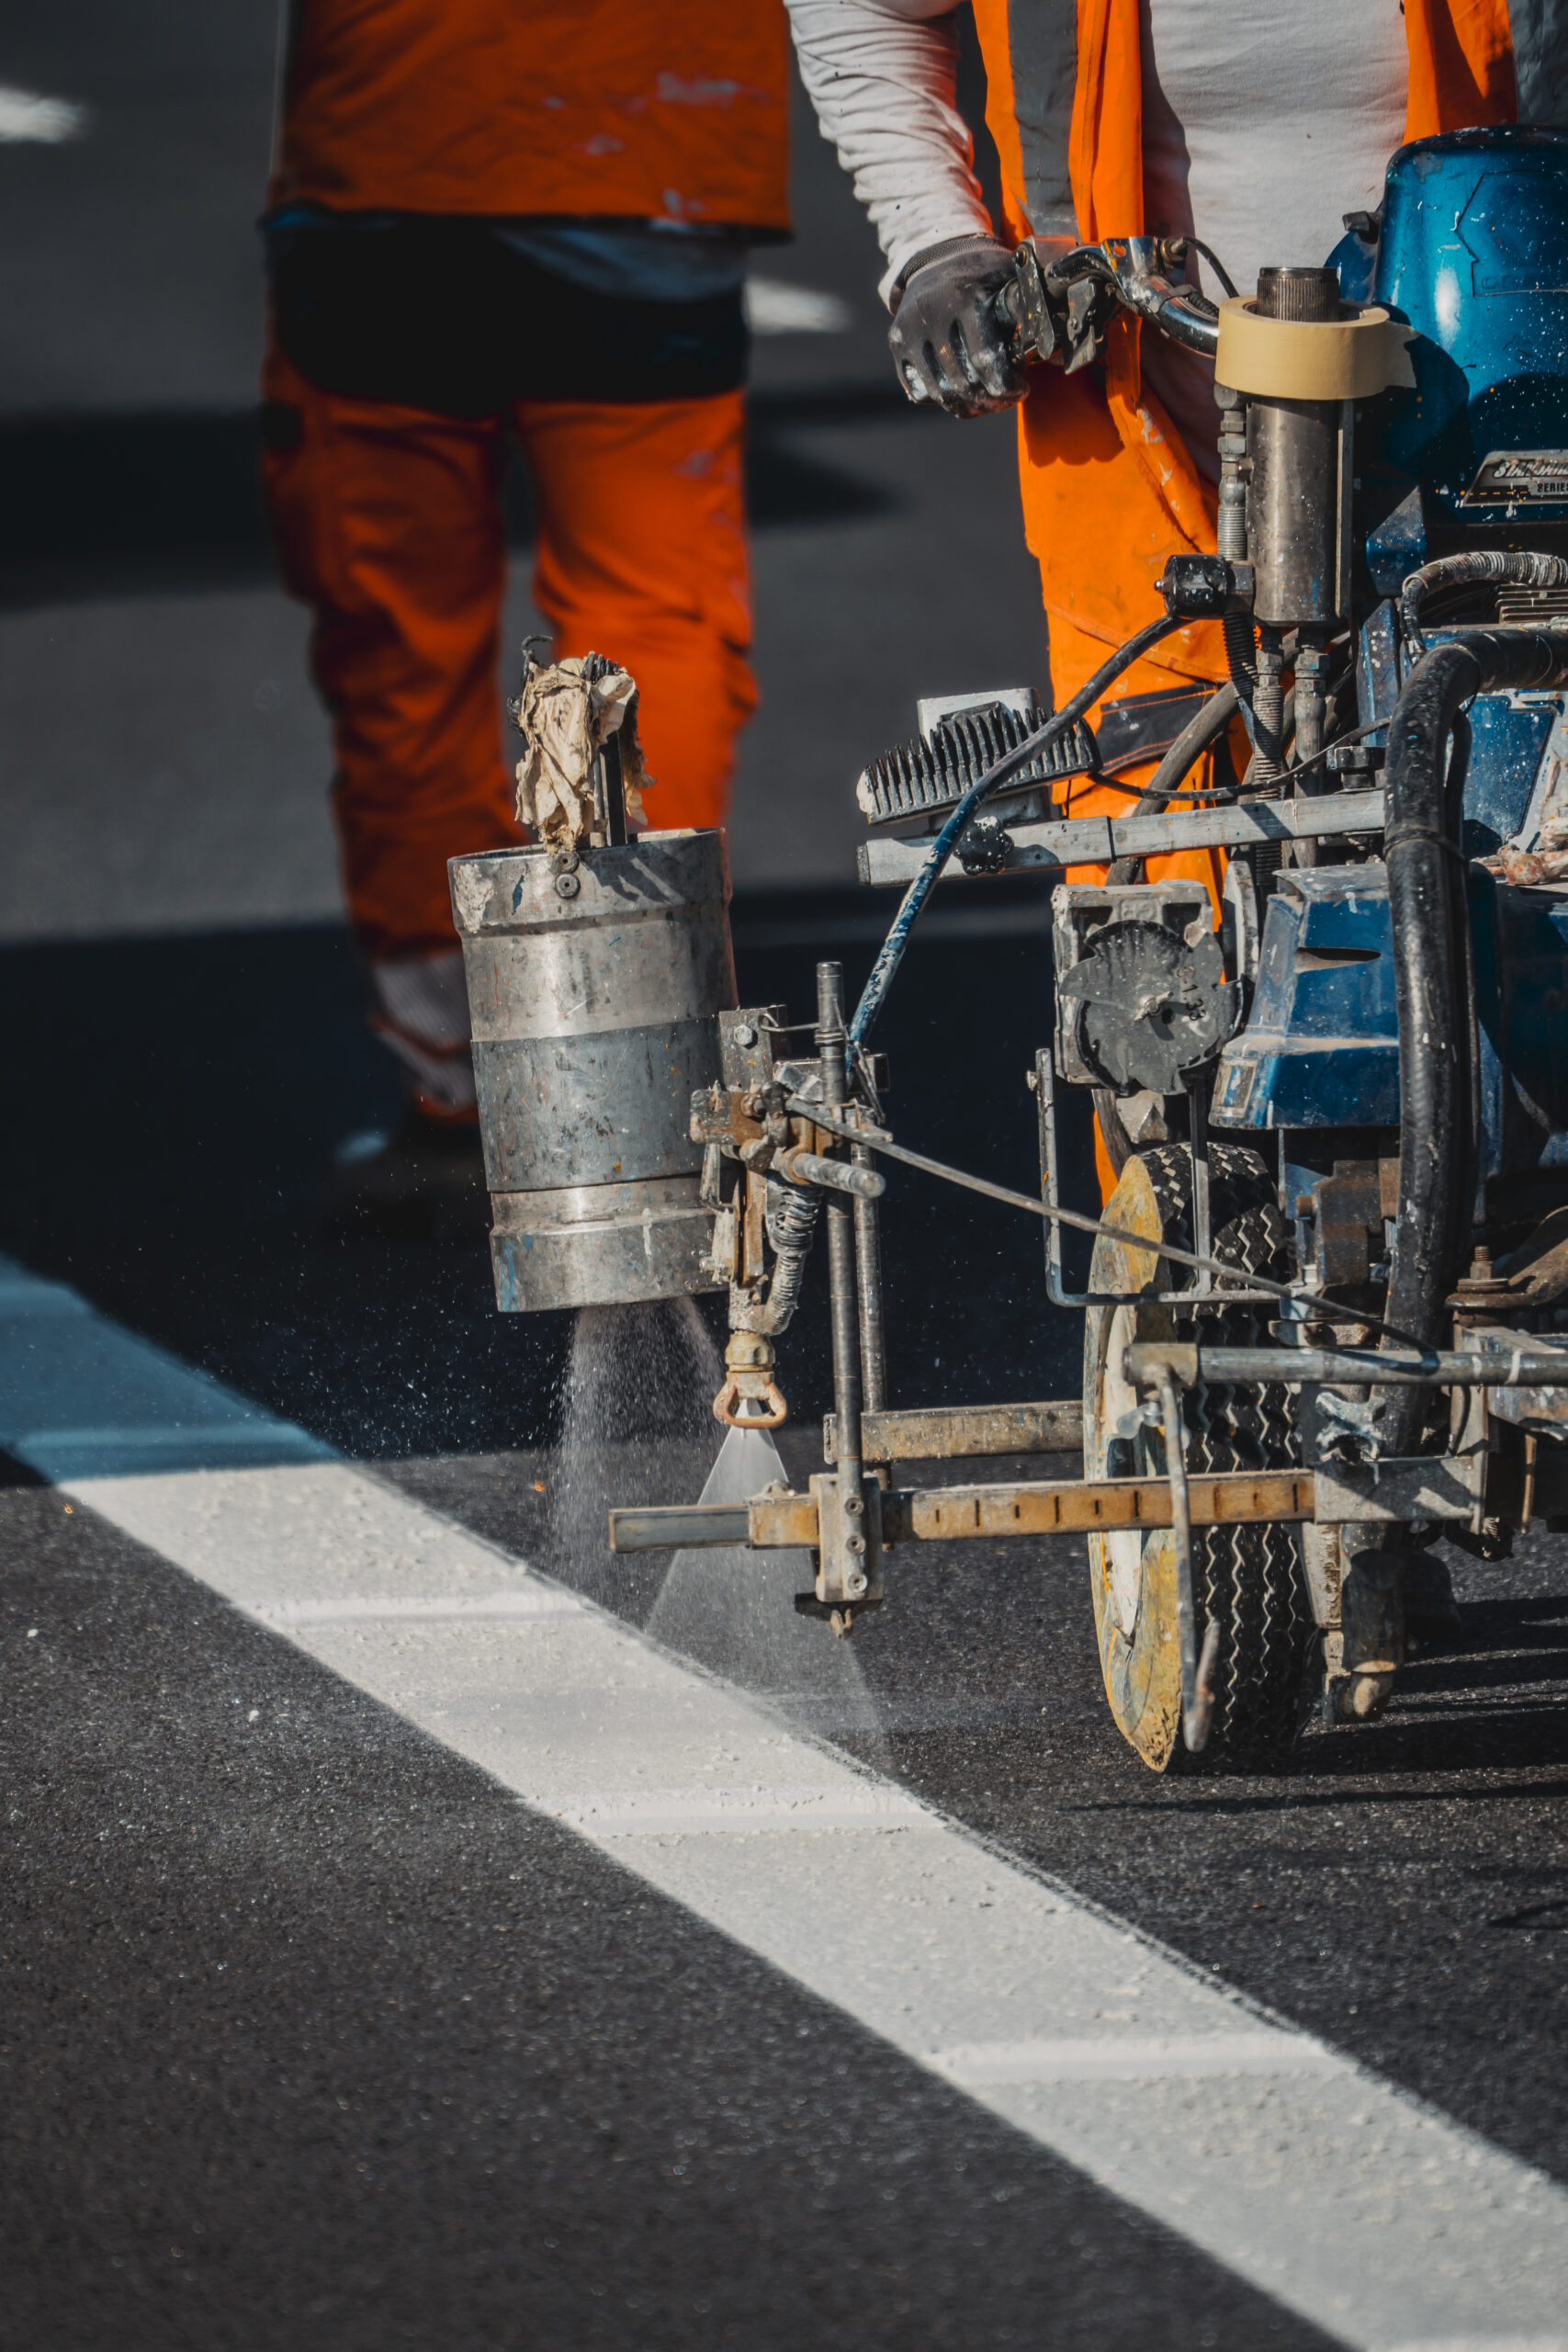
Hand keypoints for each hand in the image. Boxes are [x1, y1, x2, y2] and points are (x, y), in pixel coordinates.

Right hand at [887, 235, 1027, 416]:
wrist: (937, 253)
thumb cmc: (984, 271)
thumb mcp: (1009, 277)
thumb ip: (1029, 307)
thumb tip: (1056, 348)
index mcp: (965, 297)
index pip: (986, 359)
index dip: (1006, 386)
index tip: (1020, 391)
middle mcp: (932, 313)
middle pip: (963, 382)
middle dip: (990, 400)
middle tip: (1005, 401)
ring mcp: (909, 329)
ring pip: (941, 392)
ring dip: (968, 406)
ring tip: (986, 402)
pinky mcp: (896, 342)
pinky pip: (919, 390)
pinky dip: (942, 400)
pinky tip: (961, 395)